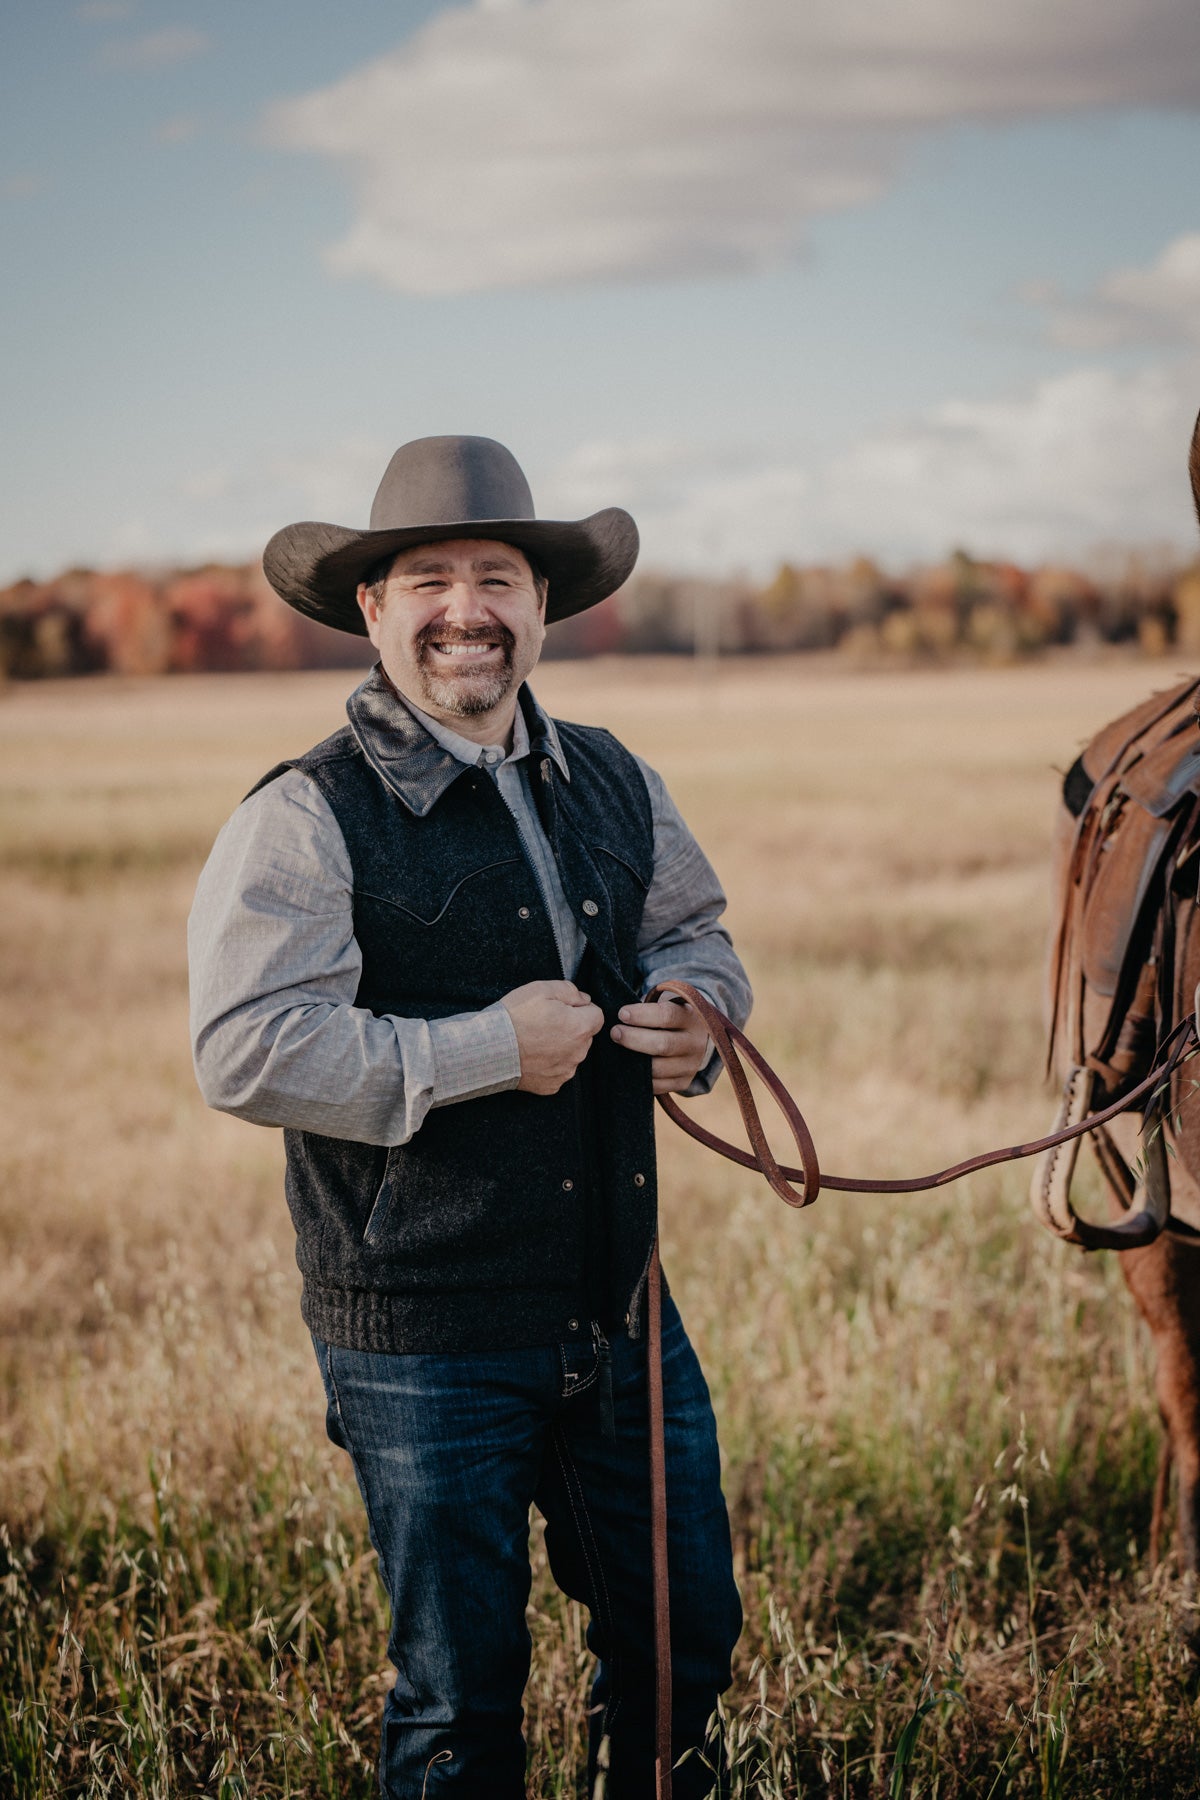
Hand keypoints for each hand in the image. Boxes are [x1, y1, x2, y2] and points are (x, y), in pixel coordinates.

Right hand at [500, 979, 604, 1094]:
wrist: (489, 1048)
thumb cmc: (515, 1018)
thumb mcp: (542, 989)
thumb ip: (570, 991)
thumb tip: (584, 999)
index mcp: (580, 1028)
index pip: (597, 1015)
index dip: (580, 1009)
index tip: (563, 1009)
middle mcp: (578, 1052)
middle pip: (584, 1036)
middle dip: (571, 1028)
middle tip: (545, 1023)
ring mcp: (565, 1071)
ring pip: (571, 1054)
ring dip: (561, 1047)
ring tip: (535, 1040)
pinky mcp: (552, 1085)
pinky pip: (557, 1071)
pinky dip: (548, 1064)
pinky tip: (532, 1056)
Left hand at [610, 997, 710, 1094]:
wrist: (693, 1040)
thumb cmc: (669, 1019)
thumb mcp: (666, 1006)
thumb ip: (648, 1007)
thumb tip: (618, 1015)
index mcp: (691, 1018)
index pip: (667, 1015)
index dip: (642, 1015)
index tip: (621, 1014)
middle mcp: (695, 1042)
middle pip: (663, 1044)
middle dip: (634, 1038)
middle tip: (615, 1032)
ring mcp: (690, 1065)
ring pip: (658, 1068)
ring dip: (633, 1062)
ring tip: (616, 1052)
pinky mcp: (683, 1082)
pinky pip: (657, 1085)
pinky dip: (639, 1079)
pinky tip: (627, 1068)